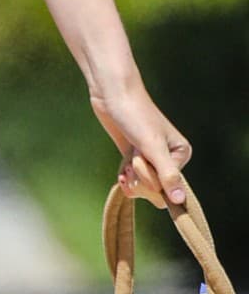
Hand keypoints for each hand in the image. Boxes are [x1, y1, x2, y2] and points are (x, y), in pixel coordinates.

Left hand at [90, 82, 191, 208]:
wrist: (111, 92)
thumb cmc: (134, 114)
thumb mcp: (152, 146)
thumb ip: (167, 174)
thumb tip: (179, 201)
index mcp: (181, 154)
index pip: (169, 188)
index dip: (151, 179)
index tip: (141, 159)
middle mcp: (169, 158)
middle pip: (156, 190)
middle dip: (141, 176)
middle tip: (134, 153)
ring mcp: (150, 158)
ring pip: (143, 187)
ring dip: (132, 176)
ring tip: (128, 157)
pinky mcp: (133, 156)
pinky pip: (132, 180)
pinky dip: (125, 177)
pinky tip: (122, 173)